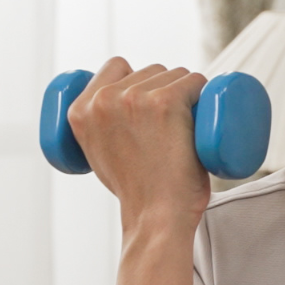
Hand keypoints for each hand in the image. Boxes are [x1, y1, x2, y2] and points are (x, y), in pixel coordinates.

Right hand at [66, 58, 208, 231]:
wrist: (156, 218)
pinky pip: (196, 80)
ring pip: (175, 75)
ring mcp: (135, 99)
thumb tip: (117, 114)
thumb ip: (101, 130)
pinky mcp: (166, 102)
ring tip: (183, 129)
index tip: (150, 103)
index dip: (137, 79)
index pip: (116, 66)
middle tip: (171, 128)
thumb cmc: (137, 192)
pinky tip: (201, 113)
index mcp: (80, 111)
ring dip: (186, 93)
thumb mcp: (99, 155)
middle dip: (165, 90)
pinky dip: (204, 94)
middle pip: (149, 70)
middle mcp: (103, 100)